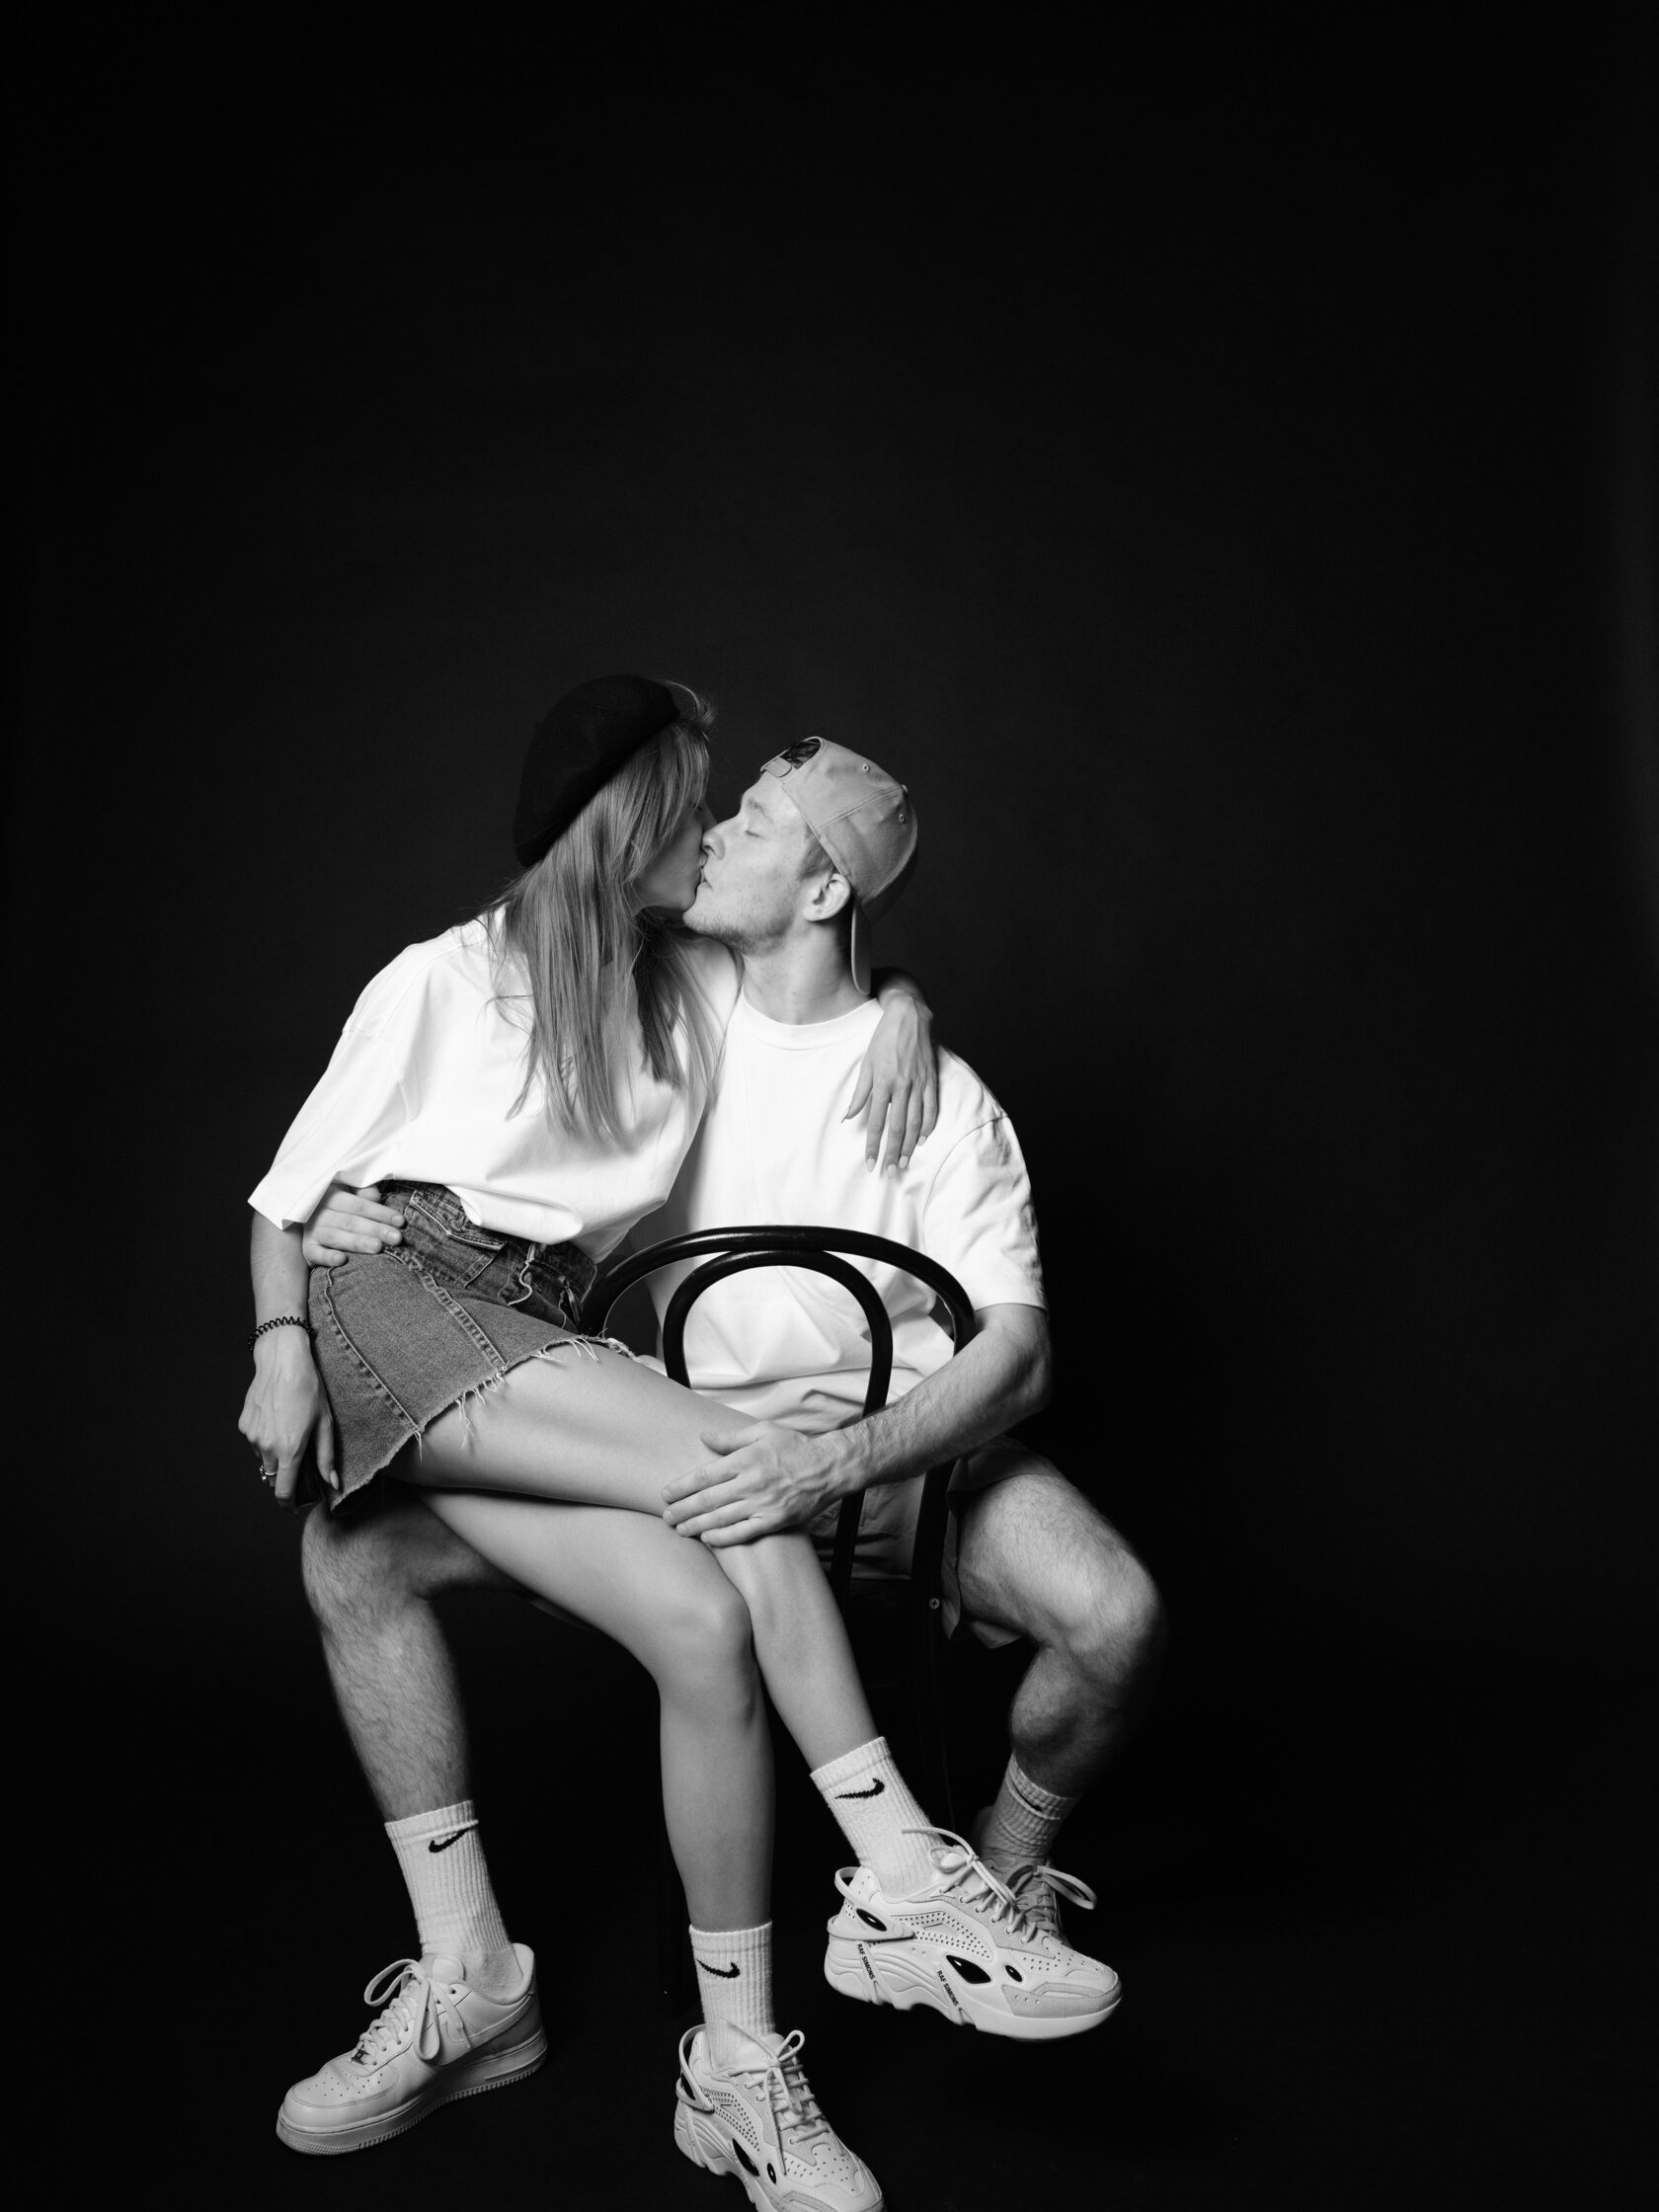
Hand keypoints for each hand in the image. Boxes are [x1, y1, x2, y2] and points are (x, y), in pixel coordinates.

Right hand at [237, 1333, 336, 1506]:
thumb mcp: (325, 1423)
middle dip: (285, 1474)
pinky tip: (277, 1418)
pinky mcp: (244, 1424)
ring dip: (275, 1454)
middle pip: (273, 1476)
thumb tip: (333, 1484)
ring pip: (263, 1458)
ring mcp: (252, 1436)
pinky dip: (265, 1438)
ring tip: (290, 1429)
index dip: (289, 1504)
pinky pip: (255, 1441)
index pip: (283, 1492)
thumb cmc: (309, 1390)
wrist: (282, 1361)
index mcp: (289, 1450)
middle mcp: (267, 1447)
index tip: (295, 1505)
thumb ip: (326, 1457)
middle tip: (300, 1458)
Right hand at [303, 1183, 403, 1266]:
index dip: (380, 1213)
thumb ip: (362, 1191)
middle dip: (376, 1230)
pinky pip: (315, 1253)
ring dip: (357, 1242)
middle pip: (351, 1222)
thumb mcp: (347, 1189)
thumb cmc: (337, 1203)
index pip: (359, 1205)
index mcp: (332, 1196)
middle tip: (396, 1238)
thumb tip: (374, 1196)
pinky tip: (341, 1260)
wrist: (307, 1215)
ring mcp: (313, 1231)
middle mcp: (321, 1213)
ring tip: (377, 1247)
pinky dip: (327, 1257)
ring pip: (336, 1237)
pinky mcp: (308, 1249)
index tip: (400, 1222)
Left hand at [662, 1423, 850, 1544]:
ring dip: (696, 1525)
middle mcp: (751, 1482)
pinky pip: (743, 1533)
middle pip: (707, 1499)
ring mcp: (762, 1503)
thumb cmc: (796, 1447)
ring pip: (720, 1518)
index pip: (704, 1475)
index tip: (666, 1493)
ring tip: (680, 1530)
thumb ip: (731, 1437)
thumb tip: (703, 1437)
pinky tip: (708, 1539)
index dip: (681, 1486)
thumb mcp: (763, 1431)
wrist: (829, 1467)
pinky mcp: (774, 1520)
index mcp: (745, 1459)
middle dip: (682, 1509)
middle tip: (665, 1516)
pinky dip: (723, 1538)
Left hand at [846, 992, 938, 1173]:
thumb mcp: (866, 1063)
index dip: (873, 1145)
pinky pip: (932, 1108)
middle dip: (893, 1152)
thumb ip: (859, 1093)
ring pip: (916, 1122)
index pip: (876, 1122)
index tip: (871, 1163)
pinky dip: (928, 1126)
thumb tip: (847, 1117)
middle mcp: (902, 1085)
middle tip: (890, 1172)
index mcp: (882, 1082)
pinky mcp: (932, 1079)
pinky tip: (924, 1140)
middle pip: (898, 1128)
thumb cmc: (883, 1038)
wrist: (909, 1015)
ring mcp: (919, 1083)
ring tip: (905, 1162)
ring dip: (911, 1145)